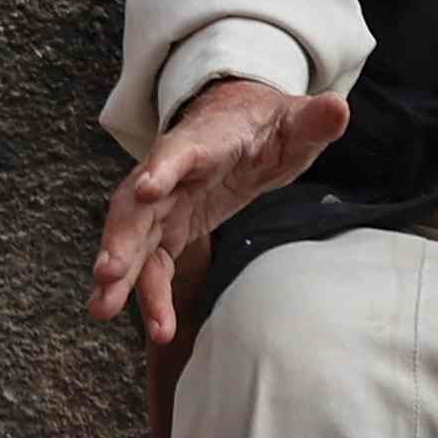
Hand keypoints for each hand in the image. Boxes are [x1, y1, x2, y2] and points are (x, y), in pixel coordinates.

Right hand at [90, 75, 348, 352]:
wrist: (238, 127)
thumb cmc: (267, 126)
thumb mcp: (294, 123)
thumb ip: (312, 120)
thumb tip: (337, 108)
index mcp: (201, 142)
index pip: (176, 153)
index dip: (161, 169)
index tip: (147, 190)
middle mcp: (169, 174)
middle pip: (136, 204)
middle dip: (120, 238)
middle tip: (108, 273)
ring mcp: (163, 204)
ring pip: (133, 239)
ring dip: (119, 274)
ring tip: (100, 309)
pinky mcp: (167, 230)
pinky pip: (152, 264)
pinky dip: (146, 294)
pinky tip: (154, 328)